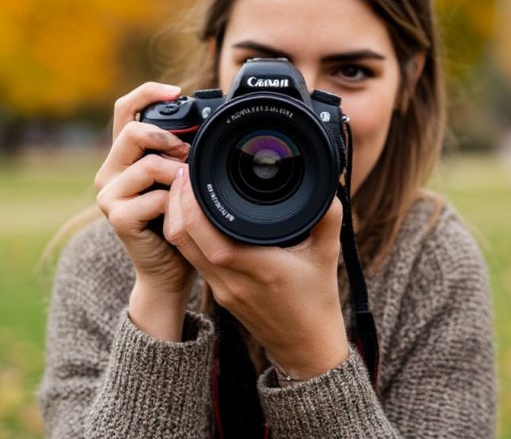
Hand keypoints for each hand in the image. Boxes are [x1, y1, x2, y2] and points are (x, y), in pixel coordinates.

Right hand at [95, 82, 193, 340]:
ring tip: (191, 190)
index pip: (125, 110)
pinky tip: (183, 214)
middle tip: (191, 154)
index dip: (148, 94)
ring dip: (180, 175)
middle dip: (170, 139)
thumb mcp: (185, 179)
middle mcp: (111, 171)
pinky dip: (177, 203)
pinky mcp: (117, 217)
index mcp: (126, 156)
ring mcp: (109, 195)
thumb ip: (186, 152)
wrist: (171, 268)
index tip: (177, 91)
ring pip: (149, 165)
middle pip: (134, 133)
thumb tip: (211, 125)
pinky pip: (156, 197)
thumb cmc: (182, 220)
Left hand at [164, 166, 349, 379]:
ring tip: (186, 187)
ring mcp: (221, 289)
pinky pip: (192, 258)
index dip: (191, 201)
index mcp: (259, 268)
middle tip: (184, 170)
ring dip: (177, 216)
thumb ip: (328, 217)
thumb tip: (330, 183)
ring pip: (183, 248)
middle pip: (183, 237)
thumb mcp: (329, 254)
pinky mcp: (218, 293)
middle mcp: (232, 280)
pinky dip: (186, 232)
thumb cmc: (318, 300)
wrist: (306, 346)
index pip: (208, 232)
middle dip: (177, 200)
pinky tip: (195, 214)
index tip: (194, 172)